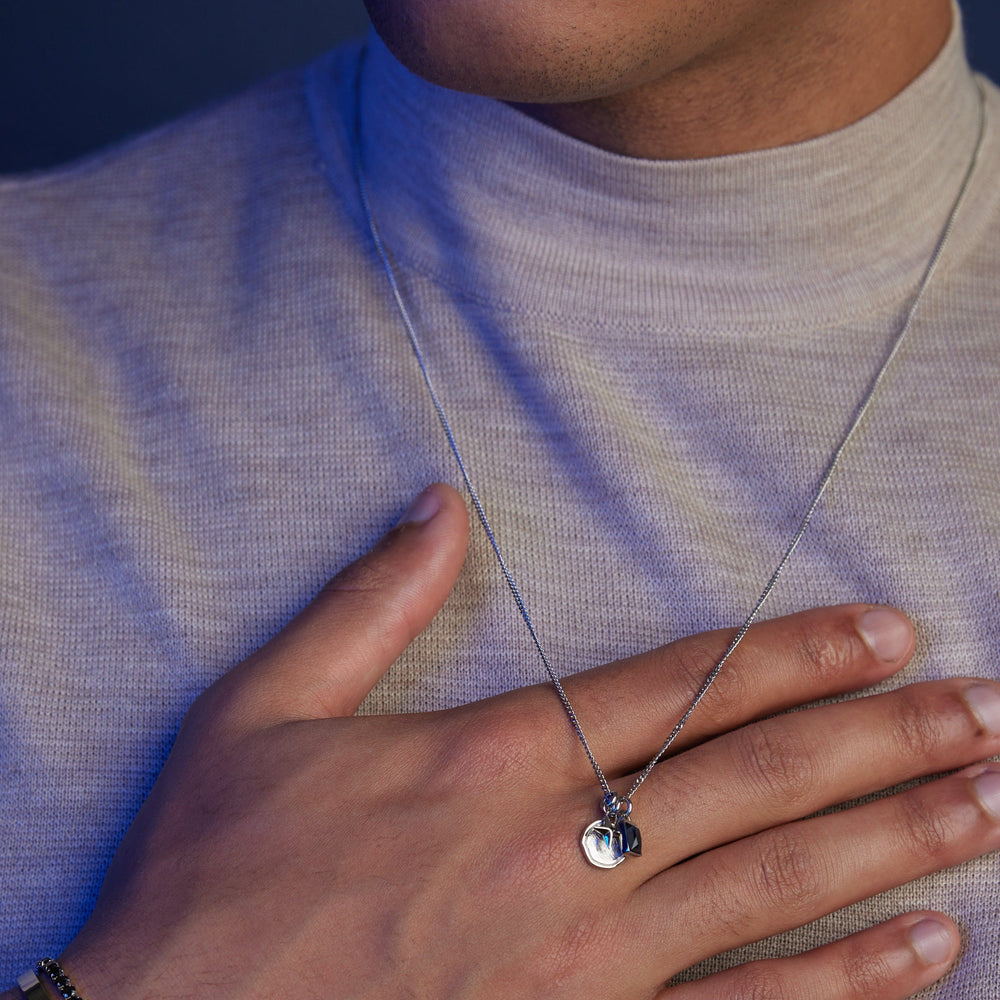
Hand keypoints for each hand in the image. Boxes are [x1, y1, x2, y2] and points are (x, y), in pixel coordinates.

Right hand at [58, 483, 999, 999]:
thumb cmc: (213, 875)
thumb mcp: (263, 710)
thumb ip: (366, 603)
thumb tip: (437, 503)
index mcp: (488, 762)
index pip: (677, 688)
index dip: (791, 654)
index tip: (883, 631)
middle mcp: (556, 855)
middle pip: (752, 780)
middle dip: (877, 738)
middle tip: (979, 709)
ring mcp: (583, 964)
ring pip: (774, 890)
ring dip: (893, 840)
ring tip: (985, 801)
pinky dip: (846, 986)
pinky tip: (928, 952)